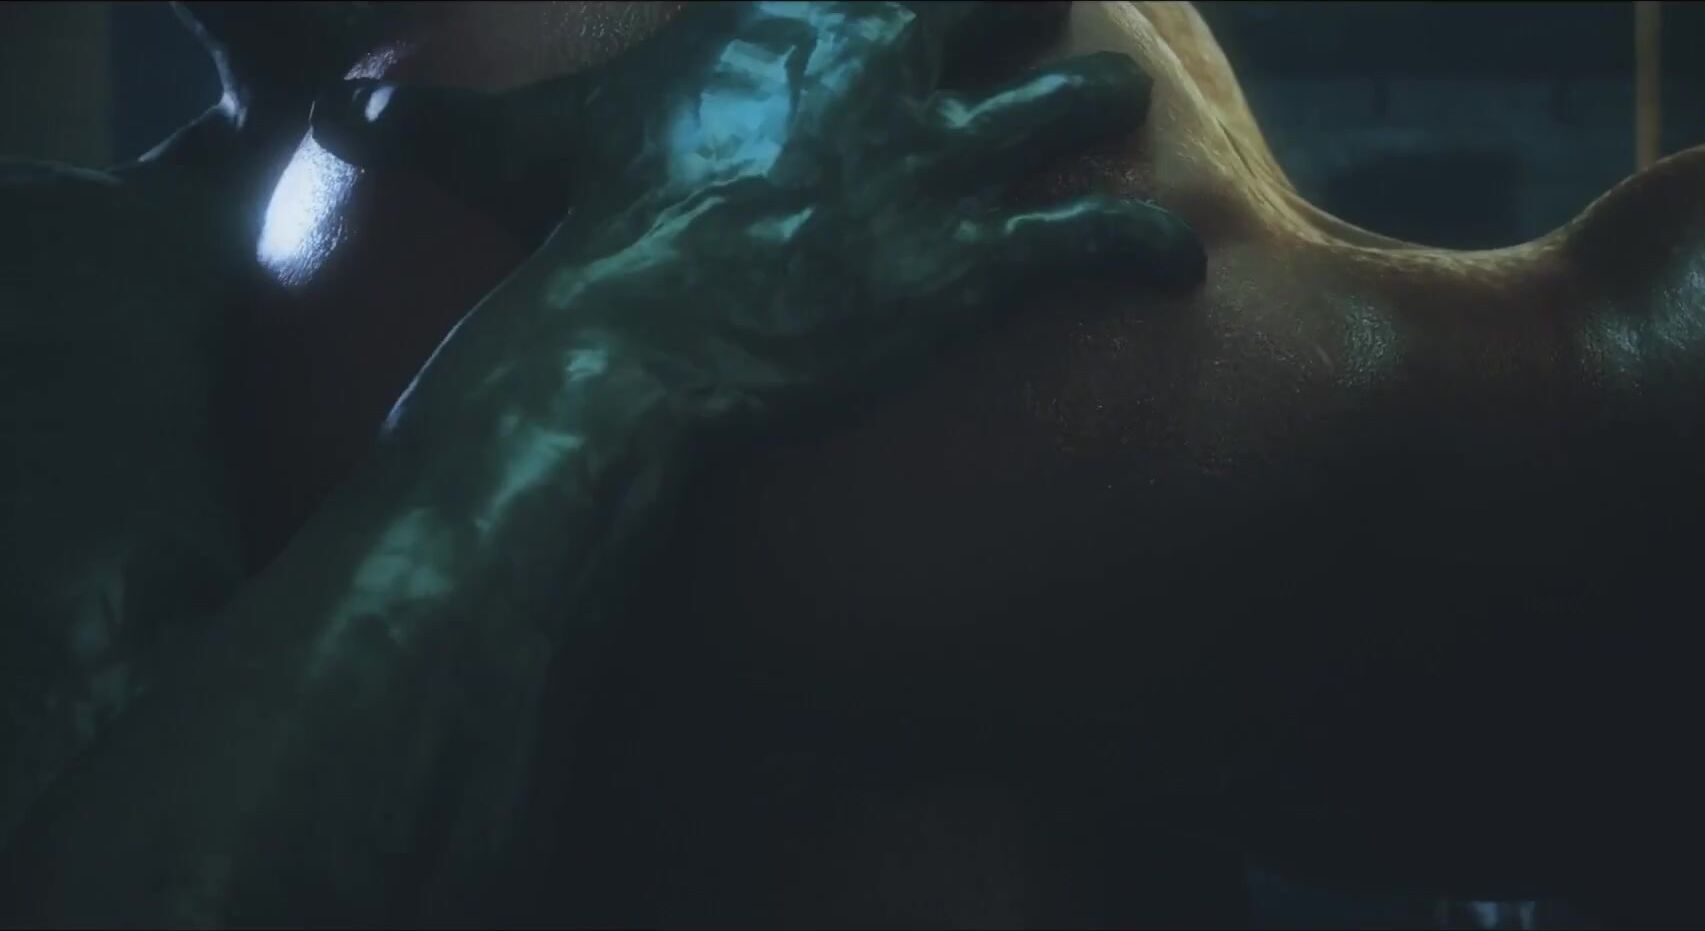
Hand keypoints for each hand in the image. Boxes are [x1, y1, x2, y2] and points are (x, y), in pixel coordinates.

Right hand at [310, 1, 1204, 440]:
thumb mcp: (519, 150)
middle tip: (1046, 26)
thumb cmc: (579, 238)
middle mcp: (886, 66)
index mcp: (800, 17)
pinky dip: (1149, 248)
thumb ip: (450, 110)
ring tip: (1114, 140)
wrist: (628, 344)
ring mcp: (940, 162)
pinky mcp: (976, 262)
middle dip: (1040, 6)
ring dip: (1102, 119)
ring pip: (1080, 102)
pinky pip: (1101, 237)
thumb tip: (340, 107)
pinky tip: (1176, 264)